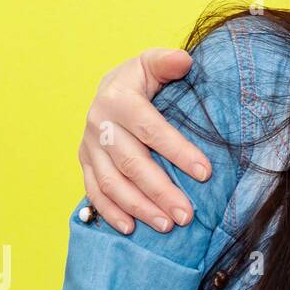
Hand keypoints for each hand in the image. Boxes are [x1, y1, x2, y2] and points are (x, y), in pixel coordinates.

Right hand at [78, 48, 211, 233]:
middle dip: (160, 191)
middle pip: (132, 163)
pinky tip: (130, 229)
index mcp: (118, 98)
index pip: (151, 129)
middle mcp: (99, 124)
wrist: (108, 87)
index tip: (205, 173)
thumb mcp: (152, 63)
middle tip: (187, 214)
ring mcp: (89, 146)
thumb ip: (168, 62)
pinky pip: (94, 192)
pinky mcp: (85, 162)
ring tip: (167, 226)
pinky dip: (111, 212)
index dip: (178, 151)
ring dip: (138, 208)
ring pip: (112, 183)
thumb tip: (184, 61)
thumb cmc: (141, 78)